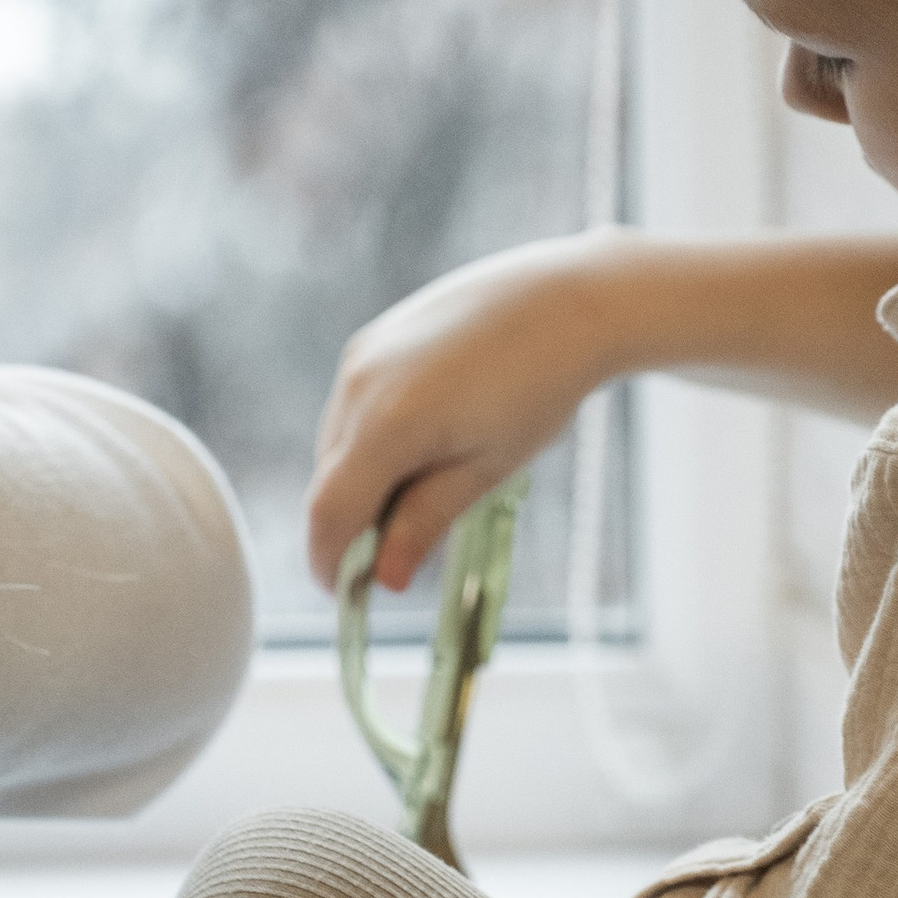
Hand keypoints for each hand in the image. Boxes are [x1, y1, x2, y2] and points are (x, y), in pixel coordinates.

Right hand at [307, 238, 619, 592]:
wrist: (569, 301)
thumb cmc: (539, 388)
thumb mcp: (486, 470)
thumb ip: (425, 522)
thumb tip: (384, 578)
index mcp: (387, 425)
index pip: (329, 513)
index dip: (330, 562)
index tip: (348, 595)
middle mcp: (359, 385)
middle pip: (330, 480)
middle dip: (352, 523)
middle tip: (398, 553)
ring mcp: (362, 356)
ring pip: (338, 443)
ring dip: (363, 481)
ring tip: (428, 488)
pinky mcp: (375, 338)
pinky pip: (353, 407)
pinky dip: (372, 441)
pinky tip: (426, 442)